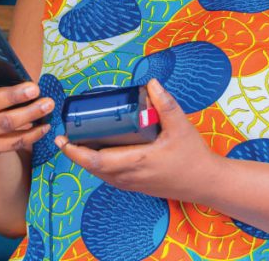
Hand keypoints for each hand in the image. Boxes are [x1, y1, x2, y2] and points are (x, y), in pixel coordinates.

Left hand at [55, 79, 220, 200]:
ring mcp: (132, 184)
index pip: (97, 160)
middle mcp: (129, 177)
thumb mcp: (181, 126)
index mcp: (136, 162)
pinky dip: (99, 165)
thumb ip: (165, 104)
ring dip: (86, 160)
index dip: (75, 152)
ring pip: (100, 174)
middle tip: (64, 136)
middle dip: (75, 153)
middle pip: (93, 168)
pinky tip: (99, 152)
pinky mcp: (137, 185)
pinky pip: (110, 177)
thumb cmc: (193, 156)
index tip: (62, 139)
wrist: (206, 183)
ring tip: (77, 142)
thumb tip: (151, 83)